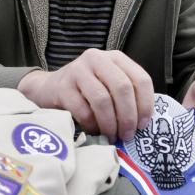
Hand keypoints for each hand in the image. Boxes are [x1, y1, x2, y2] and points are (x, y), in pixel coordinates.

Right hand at [17, 49, 153, 142]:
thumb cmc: (86, 91)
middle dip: (128, 116)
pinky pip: (83, 110)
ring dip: (110, 124)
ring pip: (103, 100)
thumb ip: (127, 95)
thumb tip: (144, 123)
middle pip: (122, 88)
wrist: (48, 88)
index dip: (145, 104)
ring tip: (112, 136)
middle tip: (127, 135)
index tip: (143, 125)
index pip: (140, 79)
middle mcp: (97, 59)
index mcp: (115, 58)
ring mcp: (78, 70)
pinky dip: (92, 125)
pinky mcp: (62, 86)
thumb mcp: (108, 84)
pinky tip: (94, 131)